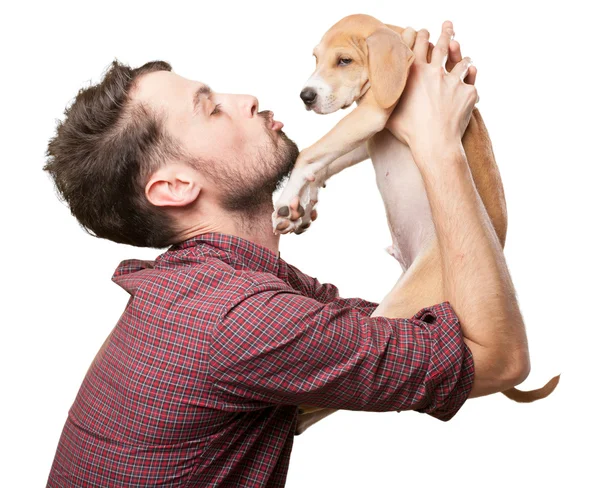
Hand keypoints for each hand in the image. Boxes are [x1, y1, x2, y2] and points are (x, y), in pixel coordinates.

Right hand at [385, 21, 477, 155]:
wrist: (435, 145)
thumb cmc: (410, 132)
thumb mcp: (389, 113)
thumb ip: (383, 98)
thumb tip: (366, 96)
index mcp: (415, 74)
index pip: (417, 45)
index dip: (420, 35)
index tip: (422, 31)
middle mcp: (435, 73)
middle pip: (442, 45)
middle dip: (445, 33)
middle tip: (447, 25)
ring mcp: (453, 81)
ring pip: (460, 61)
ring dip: (461, 55)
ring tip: (463, 54)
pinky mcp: (467, 92)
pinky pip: (471, 79)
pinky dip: (471, 73)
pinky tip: (472, 70)